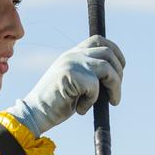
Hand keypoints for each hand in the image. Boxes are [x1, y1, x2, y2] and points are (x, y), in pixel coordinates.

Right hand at [6, 35, 125, 136]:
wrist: (35, 113)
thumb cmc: (55, 103)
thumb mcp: (74, 83)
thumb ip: (88, 73)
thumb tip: (115, 75)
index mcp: (71, 54)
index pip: (98, 40)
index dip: (115, 52)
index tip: (120, 69)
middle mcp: (72, 55)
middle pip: (108, 53)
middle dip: (119, 73)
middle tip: (115, 94)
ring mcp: (71, 64)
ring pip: (107, 68)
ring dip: (114, 87)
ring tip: (109, 102)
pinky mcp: (71, 76)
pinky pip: (95, 86)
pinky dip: (92, 100)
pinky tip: (80, 109)